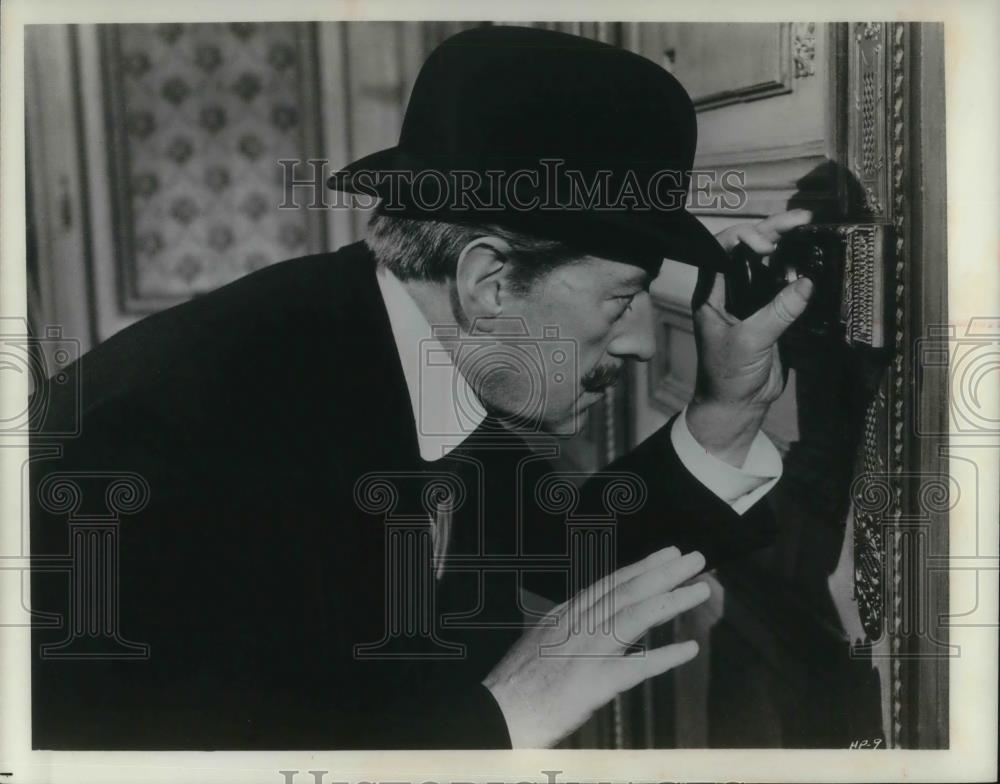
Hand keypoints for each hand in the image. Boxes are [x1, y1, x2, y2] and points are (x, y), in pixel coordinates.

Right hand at [482, 546, 709, 747]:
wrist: (495, 713)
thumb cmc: (514, 686)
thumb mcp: (539, 642)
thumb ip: (567, 630)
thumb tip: (587, 621)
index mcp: (564, 616)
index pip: (610, 584)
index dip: (642, 567)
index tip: (668, 555)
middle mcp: (577, 626)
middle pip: (628, 591)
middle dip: (664, 572)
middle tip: (696, 559)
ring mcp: (586, 652)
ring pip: (636, 616)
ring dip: (671, 600)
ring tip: (700, 589)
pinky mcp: (594, 683)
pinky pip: (637, 667)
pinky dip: (665, 656)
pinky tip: (688, 648)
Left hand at [686, 210, 814, 465]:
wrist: (736, 407)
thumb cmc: (728, 376)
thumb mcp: (752, 341)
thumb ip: (779, 312)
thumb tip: (807, 282)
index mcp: (712, 293)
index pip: (722, 249)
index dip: (745, 236)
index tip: (769, 241)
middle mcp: (729, 291)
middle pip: (749, 250)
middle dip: (773, 232)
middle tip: (803, 220)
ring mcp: (750, 301)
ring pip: (768, 265)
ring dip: (789, 250)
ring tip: (812, 237)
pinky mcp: (770, 313)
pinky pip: (783, 286)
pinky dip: (797, 274)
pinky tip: (812, 266)